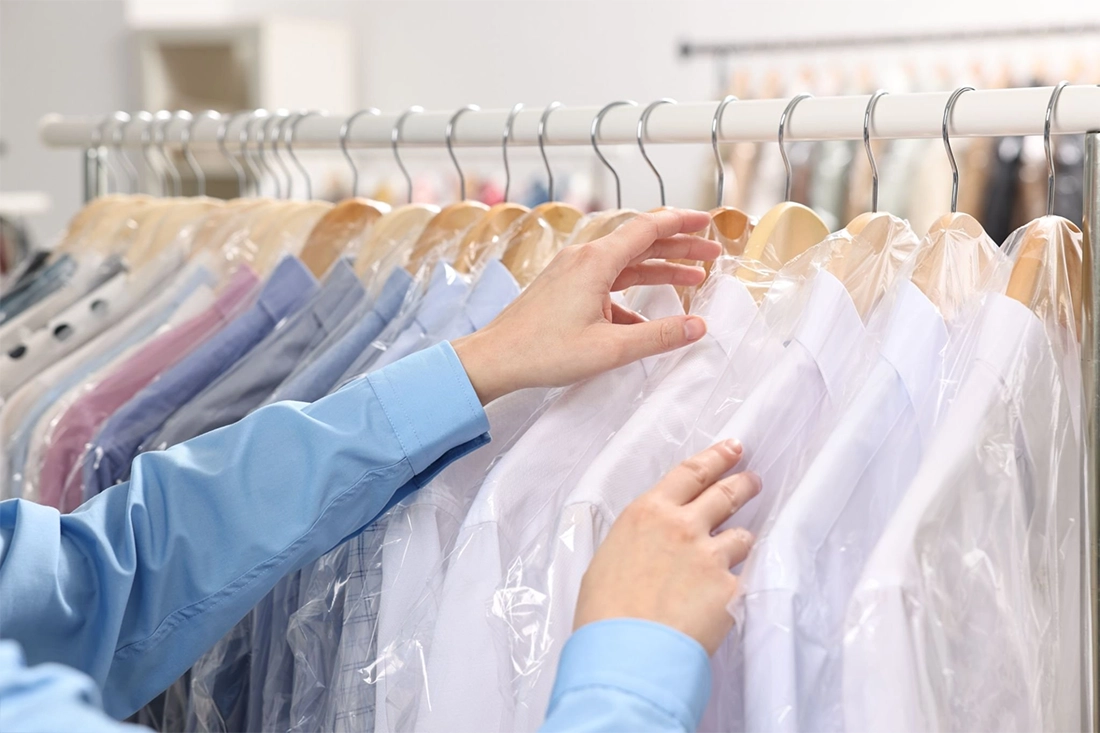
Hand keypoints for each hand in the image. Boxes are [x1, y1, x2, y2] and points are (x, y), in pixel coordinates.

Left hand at [452, 209, 719, 403]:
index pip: (648, 227)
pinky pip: (609, 283)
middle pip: (641, 241)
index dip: (682, 221)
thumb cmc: (543, 352)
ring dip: (659, 269)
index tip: (709, 221)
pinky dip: (633, 295)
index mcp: (596, 262)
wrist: (494, 358)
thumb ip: (659, 337)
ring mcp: (572, 272)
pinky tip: (648, 320)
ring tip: (692, 279)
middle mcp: (584, 258)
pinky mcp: (565, 288)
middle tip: (711, 252)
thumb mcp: (609, 349)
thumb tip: (698, 327)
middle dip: (679, 245)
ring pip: (626, 262)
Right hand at [573, 441, 758, 654]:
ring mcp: (710, 556)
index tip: (733, 449)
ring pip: (742, 536)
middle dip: (743, 483)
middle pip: (724, 493)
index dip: (716, 457)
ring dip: (742, 540)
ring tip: (740, 547)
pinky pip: (744, 578)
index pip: (690, 472)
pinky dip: (739, 583)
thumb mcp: (610, 556)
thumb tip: (653, 542)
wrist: (625, 651)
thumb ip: (640, 538)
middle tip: (754, 480)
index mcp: (648, 513)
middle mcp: (682, 525)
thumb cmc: (604, 611)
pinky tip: (731, 594)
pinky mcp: (730, 588)